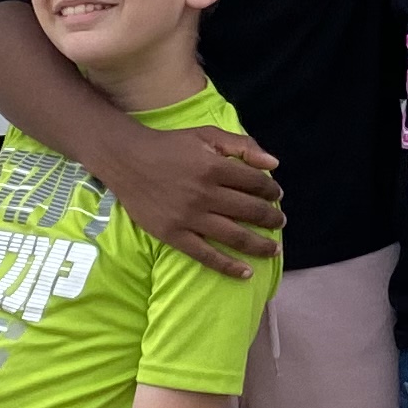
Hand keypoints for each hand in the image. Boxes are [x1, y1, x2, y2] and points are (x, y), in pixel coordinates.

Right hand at [106, 119, 282, 279]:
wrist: (127, 160)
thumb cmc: (170, 146)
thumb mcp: (206, 134)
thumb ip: (242, 145)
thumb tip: (274, 163)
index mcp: (215, 167)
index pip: (256, 183)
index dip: (272, 190)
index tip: (277, 195)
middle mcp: (205, 195)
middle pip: (250, 211)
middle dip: (271, 218)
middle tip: (280, 222)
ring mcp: (189, 217)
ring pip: (234, 236)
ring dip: (260, 245)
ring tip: (274, 250)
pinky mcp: (173, 235)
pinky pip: (205, 255)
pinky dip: (228, 266)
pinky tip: (246, 273)